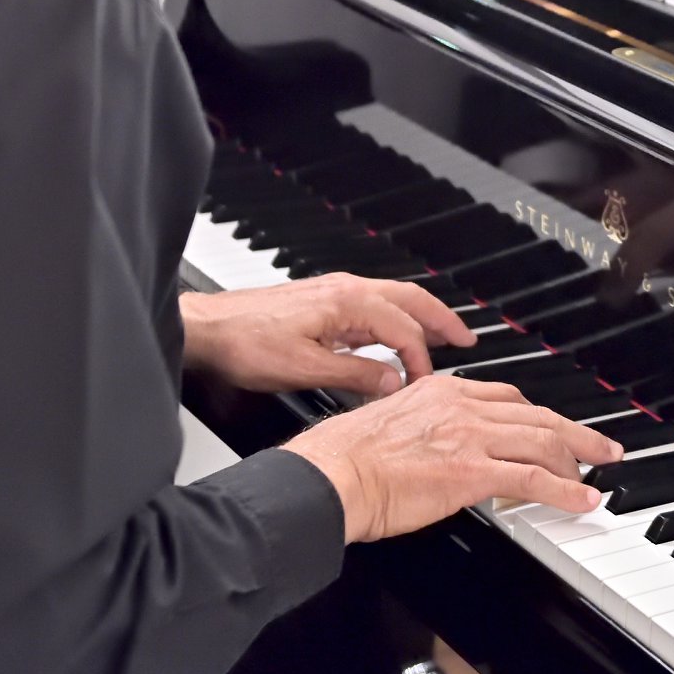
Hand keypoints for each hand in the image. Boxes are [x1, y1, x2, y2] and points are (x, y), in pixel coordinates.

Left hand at [180, 274, 474, 396]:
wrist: (208, 330)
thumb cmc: (246, 344)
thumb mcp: (306, 369)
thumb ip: (356, 375)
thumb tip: (393, 382)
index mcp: (347, 301)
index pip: (403, 328)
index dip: (421, 358)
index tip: (427, 383)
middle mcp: (344, 289)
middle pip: (409, 298)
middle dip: (441, 318)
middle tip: (466, 338)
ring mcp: (333, 292)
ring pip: (392, 298)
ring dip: (419, 316)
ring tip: (440, 336)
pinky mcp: (321, 301)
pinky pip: (372, 304)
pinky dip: (394, 318)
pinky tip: (392, 336)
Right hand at [282, 375, 623, 541]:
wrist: (331, 474)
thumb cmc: (345, 459)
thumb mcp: (391, 424)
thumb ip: (423, 428)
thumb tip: (436, 449)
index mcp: (441, 391)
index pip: (506, 397)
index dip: (537, 415)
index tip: (553, 428)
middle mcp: (461, 405)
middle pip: (535, 413)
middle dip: (574, 432)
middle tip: (600, 446)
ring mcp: (469, 436)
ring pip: (542, 440)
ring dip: (578, 459)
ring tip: (598, 474)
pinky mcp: (472, 471)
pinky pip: (533, 478)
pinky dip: (565, 490)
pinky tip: (583, 500)